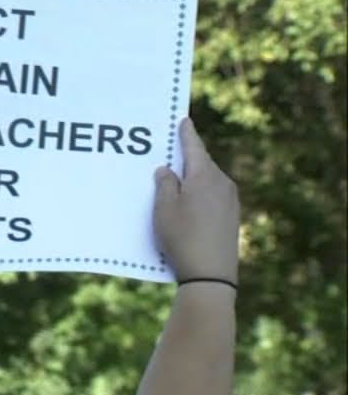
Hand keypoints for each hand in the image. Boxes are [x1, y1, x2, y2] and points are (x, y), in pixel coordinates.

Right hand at [154, 118, 239, 283]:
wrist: (211, 274)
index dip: (186, 134)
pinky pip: (213, 196)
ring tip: (174, 182)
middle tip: (171, 152)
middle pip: (202, 163)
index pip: (194, 147)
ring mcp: (230, 201)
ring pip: (208, 181)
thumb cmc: (182, 238)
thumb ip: (164, 184)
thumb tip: (167, 169)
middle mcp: (223, 183)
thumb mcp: (163, 209)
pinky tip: (188, 205)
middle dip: (187, 158)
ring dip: (192, 179)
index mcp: (205, 176)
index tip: (183, 120)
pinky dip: (199, 194)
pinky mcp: (231, 217)